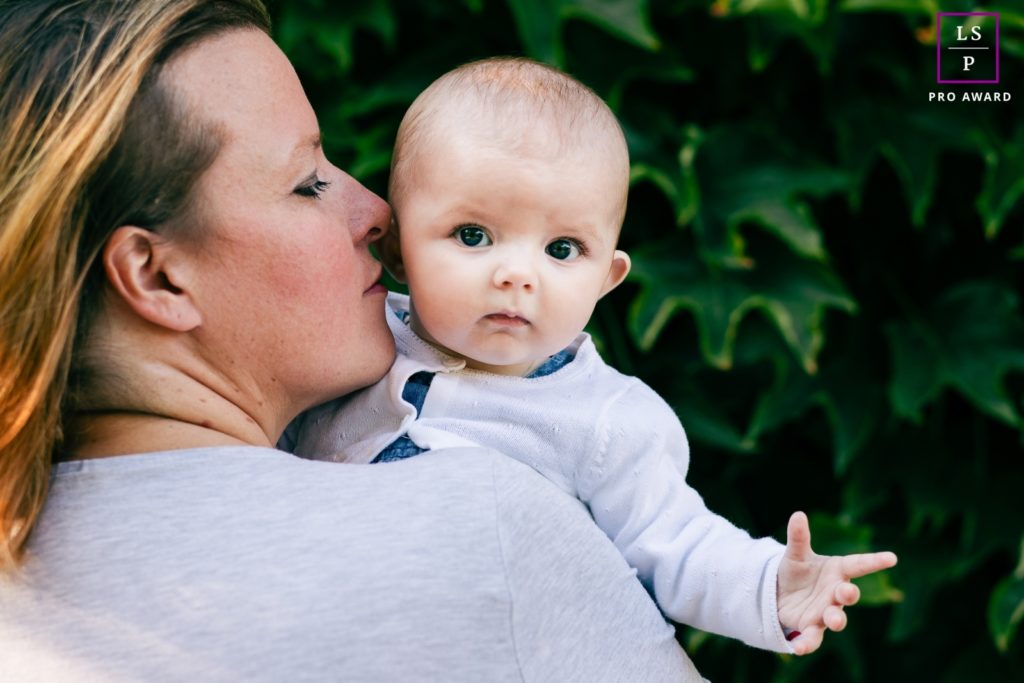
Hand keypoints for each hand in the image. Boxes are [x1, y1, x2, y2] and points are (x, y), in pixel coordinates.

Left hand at [776, 511, 896, 654]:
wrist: (780, 593)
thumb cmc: (796, 571)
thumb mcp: (795, 554)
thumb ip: (798, 537)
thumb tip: (797, 514)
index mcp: (836, 570)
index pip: (858, 564)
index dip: (874, 561)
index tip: (892, 557)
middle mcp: (835, 592)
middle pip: (848, 594)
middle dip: (849, 594)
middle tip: (846, 591)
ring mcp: (825, 611)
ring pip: (836, 617)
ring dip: (837, 619)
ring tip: (834, 619)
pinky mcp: (810, 626)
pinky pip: (812, 638)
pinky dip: (807, 644)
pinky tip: (797, 648)